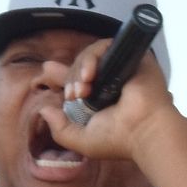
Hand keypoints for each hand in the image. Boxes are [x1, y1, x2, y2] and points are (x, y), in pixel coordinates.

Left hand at [39, 39, 172, 162]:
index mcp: (97, 101)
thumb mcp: (80, 140)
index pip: (74, 81)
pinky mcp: (129, 56)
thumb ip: (59, 129)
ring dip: (79, 70)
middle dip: (70, 79)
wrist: (143, 130)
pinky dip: (92, 57)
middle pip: (78, 67)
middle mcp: (108, 83)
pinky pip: (104, 46)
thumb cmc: (116, 140)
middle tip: (74, 95)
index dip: (60, 76)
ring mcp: (119, 69)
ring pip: (89, 56)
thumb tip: (43, 110)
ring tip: (83, 88)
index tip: (48, 71)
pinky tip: (90, 75)